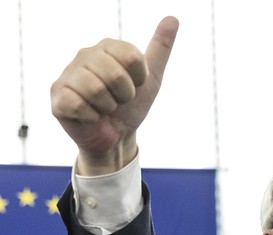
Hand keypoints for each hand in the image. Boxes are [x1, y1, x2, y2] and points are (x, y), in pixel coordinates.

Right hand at [50, 16, 178, 174]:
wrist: (117, 136)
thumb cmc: (132, 105)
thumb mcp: (152, 77)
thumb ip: (161, 47)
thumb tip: (173, 18)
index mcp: (107, 46)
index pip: (134, 58)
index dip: (139, 79)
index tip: (134, 85)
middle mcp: (84, 55)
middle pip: (116, 75)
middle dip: (125, 95)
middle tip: (119, 100)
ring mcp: (68, 75)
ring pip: (96, 89)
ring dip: (109, 106)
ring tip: (105, 107)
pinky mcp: (57, 97)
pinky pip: (79, 105)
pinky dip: (93, 116)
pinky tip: (90, 115)